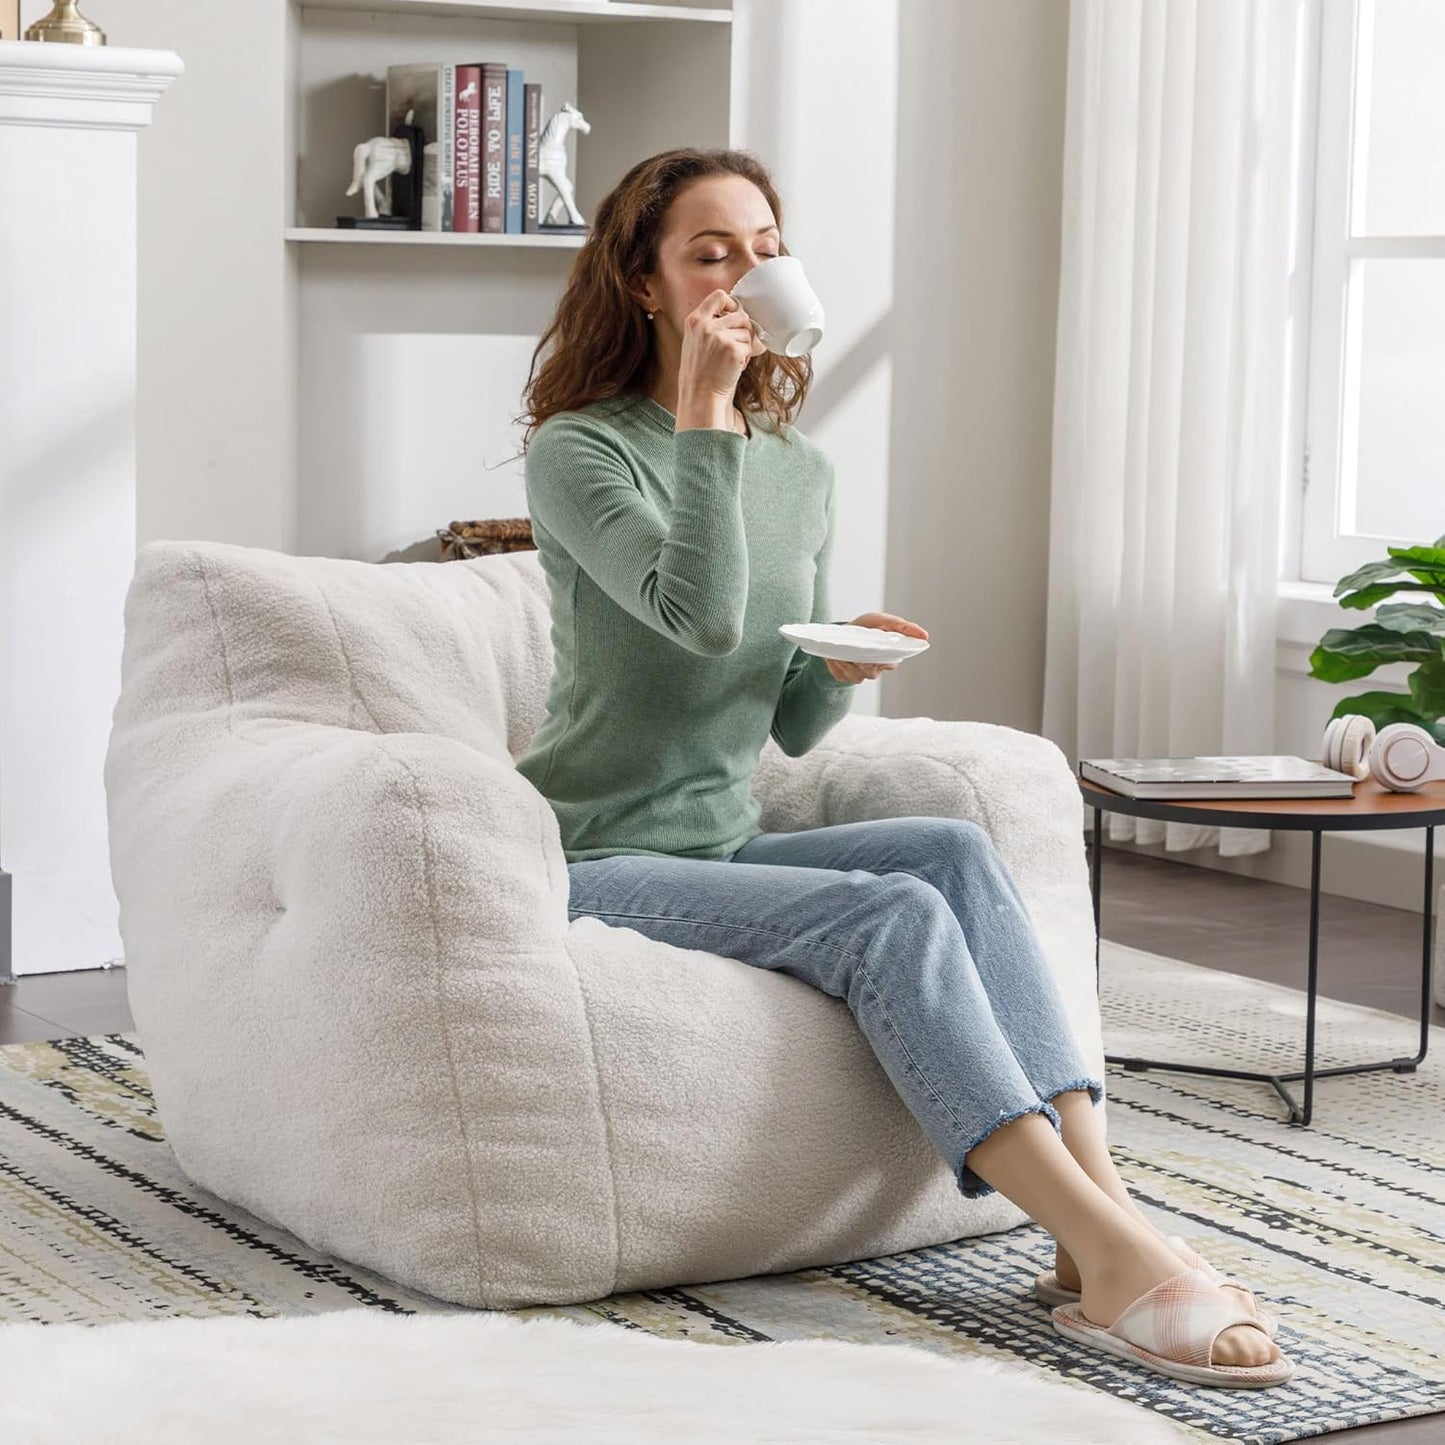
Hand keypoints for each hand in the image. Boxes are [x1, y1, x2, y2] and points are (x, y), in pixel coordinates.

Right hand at [677, 289, 766, 403]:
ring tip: (730, 359)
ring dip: (744, 346)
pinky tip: (734, 366)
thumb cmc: (699, 372)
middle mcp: (707, 326)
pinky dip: (746, 358)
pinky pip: (750, 347)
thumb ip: (711, 325)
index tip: (734, 314)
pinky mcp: (733, 350)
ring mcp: (720, 337)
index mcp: (695, 321)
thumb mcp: (695, 341)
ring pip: (747, 332)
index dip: (732, 304)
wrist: (700, 394)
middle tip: (736, 346)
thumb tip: (740, 317)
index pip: (719, 296)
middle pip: (740, 316)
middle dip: (743, 331)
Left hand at [823, 613, 929, 684]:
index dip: (883, 661)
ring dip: (849, 663)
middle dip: (864, 662)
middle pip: (872, 672)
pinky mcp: (844, 676)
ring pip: (857, 676)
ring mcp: (859, 674)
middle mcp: (874, 669)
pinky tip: (837, 657)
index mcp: (887, 658)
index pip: (890, 664)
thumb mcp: (885, 621)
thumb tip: (924, 636)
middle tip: (859, 653)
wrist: (841, 630)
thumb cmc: (865, 626)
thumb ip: (904, 627)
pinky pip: (842, 676)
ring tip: (845, 652)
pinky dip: (838, 665)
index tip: (878, 655)